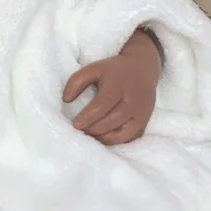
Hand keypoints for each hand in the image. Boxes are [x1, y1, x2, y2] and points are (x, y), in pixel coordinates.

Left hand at [62, 30, 161, 144]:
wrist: (143, 68)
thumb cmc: (114, 70)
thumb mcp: (94, 69)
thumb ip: (76, 82)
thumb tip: (66, 100)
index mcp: (118, 86)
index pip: (101, 106)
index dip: (87, 117)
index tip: (75, 123)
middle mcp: (132, 102)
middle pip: (111, 121)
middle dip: (93, 129)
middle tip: (80, 130)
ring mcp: (140, 114)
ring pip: (122, 134)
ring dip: (103, 138)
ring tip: (90, 135)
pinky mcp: (144, 123)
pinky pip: (129, 138)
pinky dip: (115, 141)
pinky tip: (103, 137)